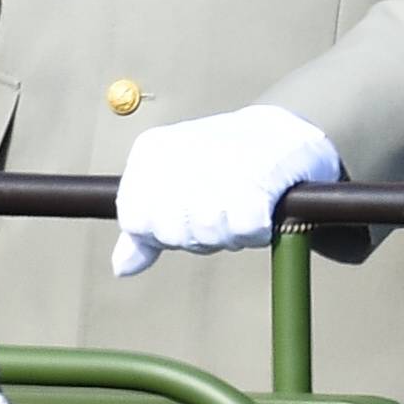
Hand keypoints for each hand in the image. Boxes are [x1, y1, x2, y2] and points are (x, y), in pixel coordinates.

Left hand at [110, 104, 340, 278]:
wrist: (282, 136)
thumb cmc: (222, 166)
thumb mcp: (172, 188)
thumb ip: (145, 225)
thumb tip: (121, 267)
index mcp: (151, 152)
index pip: (135, 220)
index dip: (161, 232)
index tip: (186, 214)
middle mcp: (179, 151)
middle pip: (171, 232)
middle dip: (199, 235)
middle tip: (220, 211)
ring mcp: (219, 162)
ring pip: (208, 234)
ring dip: (230, 234)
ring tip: (241, 207)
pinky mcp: (259, 177)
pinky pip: (245, 231)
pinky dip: (257, 232)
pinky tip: (262, 209)